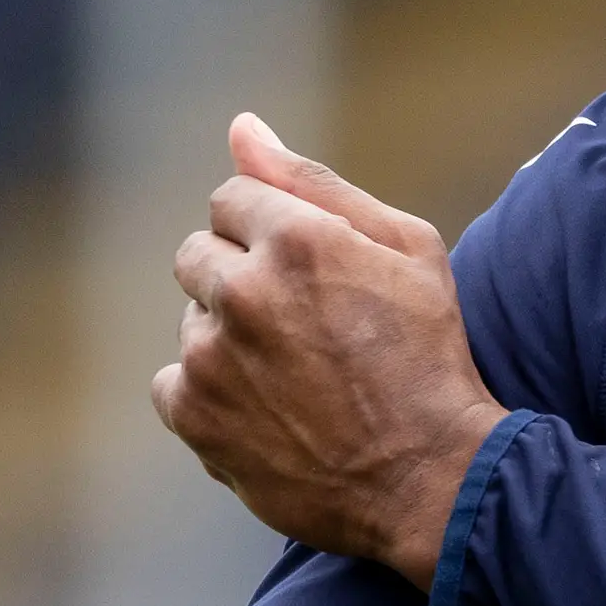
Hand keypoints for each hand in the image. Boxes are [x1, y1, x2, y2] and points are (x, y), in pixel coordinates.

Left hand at [153, 114, 509, 587]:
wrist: (433, 479)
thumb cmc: (430, 357)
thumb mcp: (406, 249)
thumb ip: (314, 183)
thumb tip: (241, 126)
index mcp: (297, 240)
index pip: (231, 198)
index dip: (271, 232)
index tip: (309, 275)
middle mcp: (243, 292)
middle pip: (198, 254)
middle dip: (242, 279)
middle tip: (303, 328)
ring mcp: (210, 358)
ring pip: (192, 321)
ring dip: (229, 339)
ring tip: (295, 379)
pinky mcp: (194, 417)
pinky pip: (172, 383)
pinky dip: (210, 396)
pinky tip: (267, 412)